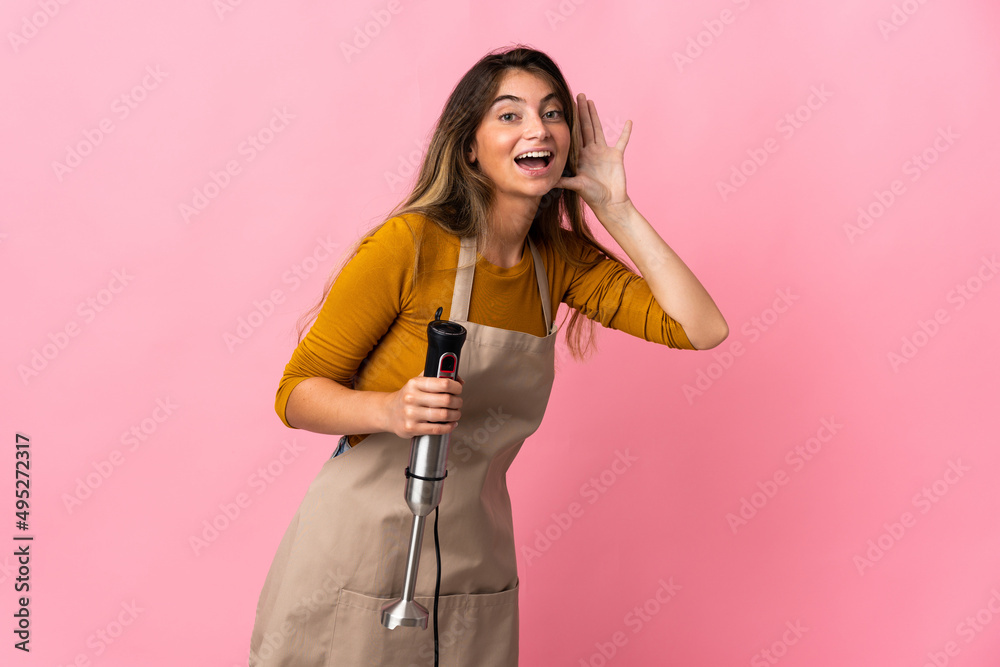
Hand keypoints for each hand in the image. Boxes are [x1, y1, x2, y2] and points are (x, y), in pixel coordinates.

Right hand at [381, 374, 463, 438]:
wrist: (388, 412)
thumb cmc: (407, 397)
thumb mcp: (418, 382)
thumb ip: (437, 377)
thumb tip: (459, 380)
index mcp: (415, 383)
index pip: (443, 383)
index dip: (456, 386)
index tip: (458, 389)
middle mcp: (412, 398)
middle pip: (446, 400)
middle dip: (457, 402)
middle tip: (458, 403)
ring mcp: (411, 414)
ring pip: (444, 415)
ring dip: (455, 415)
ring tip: (455, 413)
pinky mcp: (412, 428)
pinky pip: (437, 429)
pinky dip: (449, 427)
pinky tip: (451, 424)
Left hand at [556, 93, 632, 217]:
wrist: (609, 203)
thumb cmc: (592, 196)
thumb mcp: (576, 186)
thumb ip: (564, 181)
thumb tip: (548, 180)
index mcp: (581, 156)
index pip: (575, 134)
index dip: (571, 121)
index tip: (567, 107)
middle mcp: (591, 151)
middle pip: (586, 127)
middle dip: (582, 111)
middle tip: (579, 95)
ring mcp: (604, 152)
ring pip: (599, 129)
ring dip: (595, 116)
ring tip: (591, 102)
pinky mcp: (617, 156)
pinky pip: (622, 141)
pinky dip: (626, 133)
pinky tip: (628, 122)